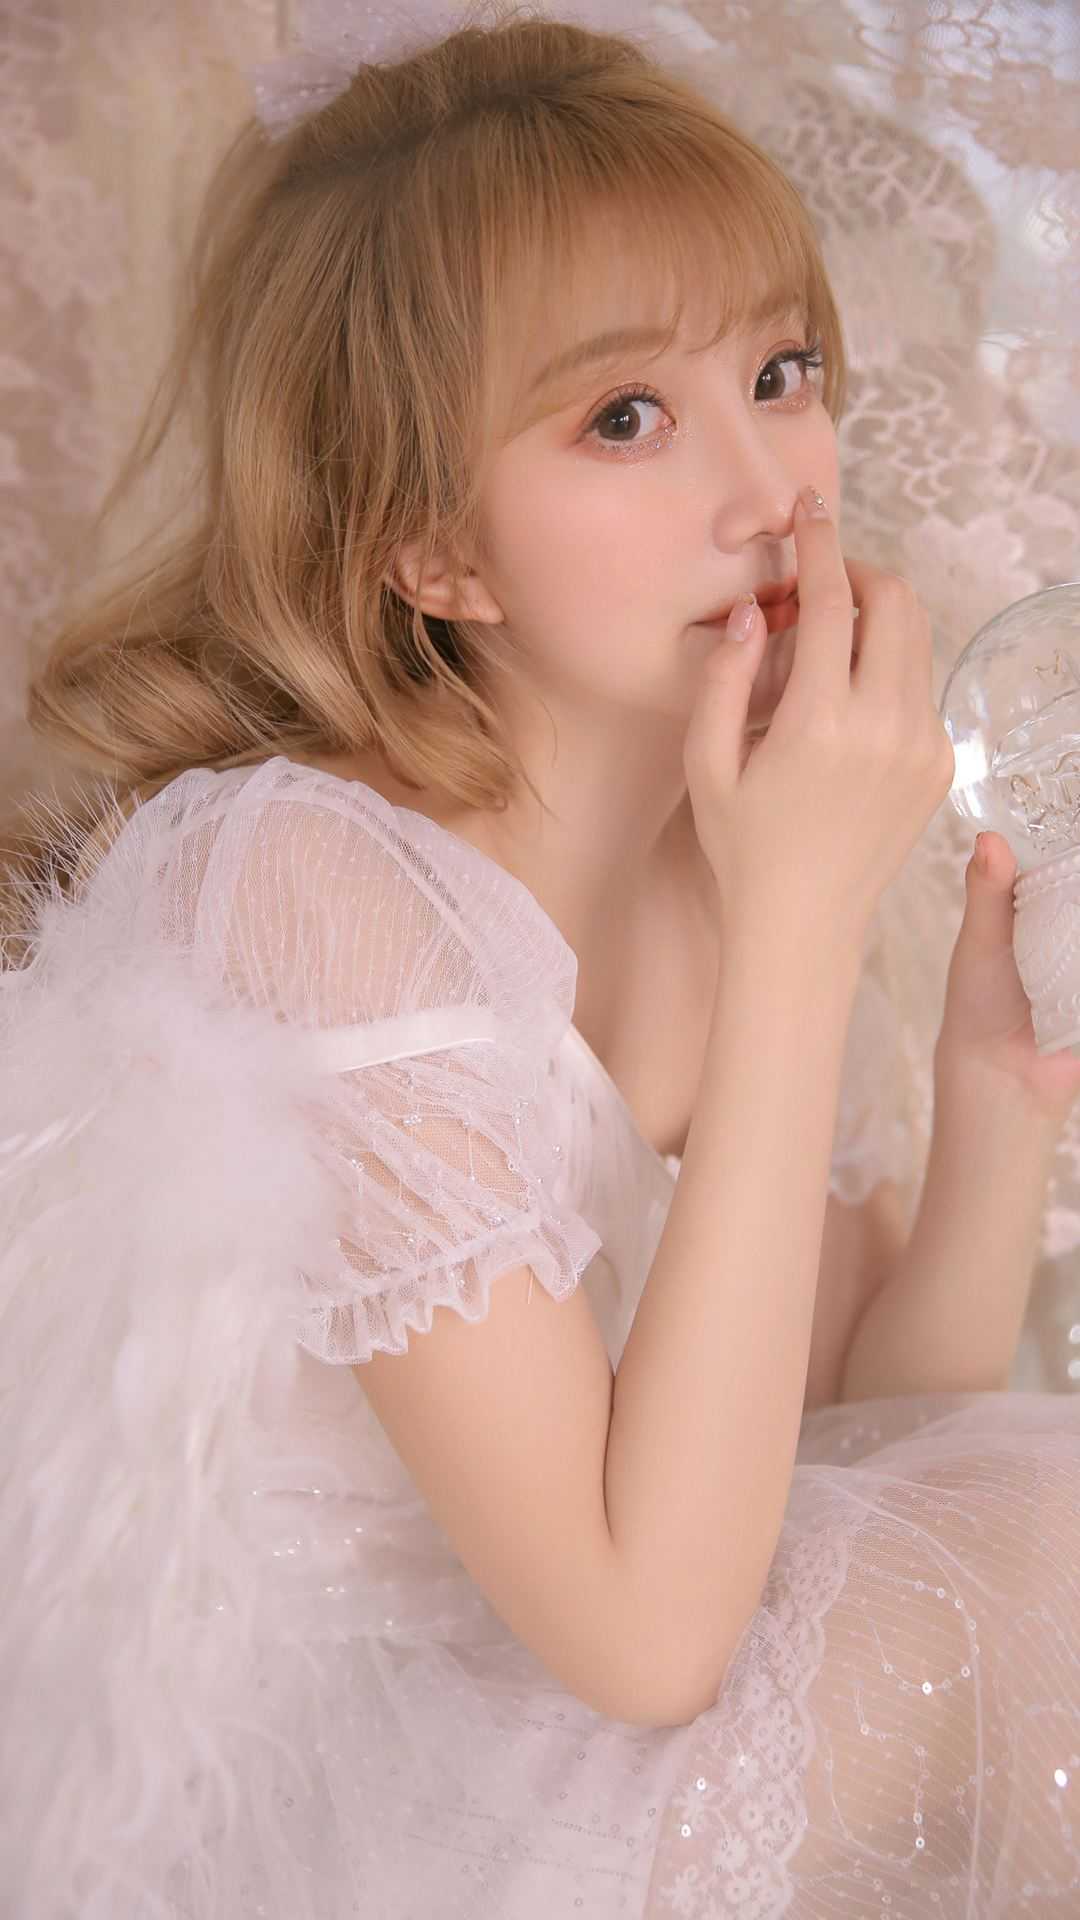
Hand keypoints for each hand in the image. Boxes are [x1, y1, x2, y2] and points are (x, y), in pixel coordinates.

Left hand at [936, 829, 1079, 1126]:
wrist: (1001, 1075)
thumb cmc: (978, 1004)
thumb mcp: (981, 941)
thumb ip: (988, 892)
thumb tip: (989, 837)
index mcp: (1038, 904)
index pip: (1067, 862)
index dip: (1073, 844)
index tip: (1078, 815)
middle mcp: (1069, 925)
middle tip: (1076, 904)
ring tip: (1075, 943)